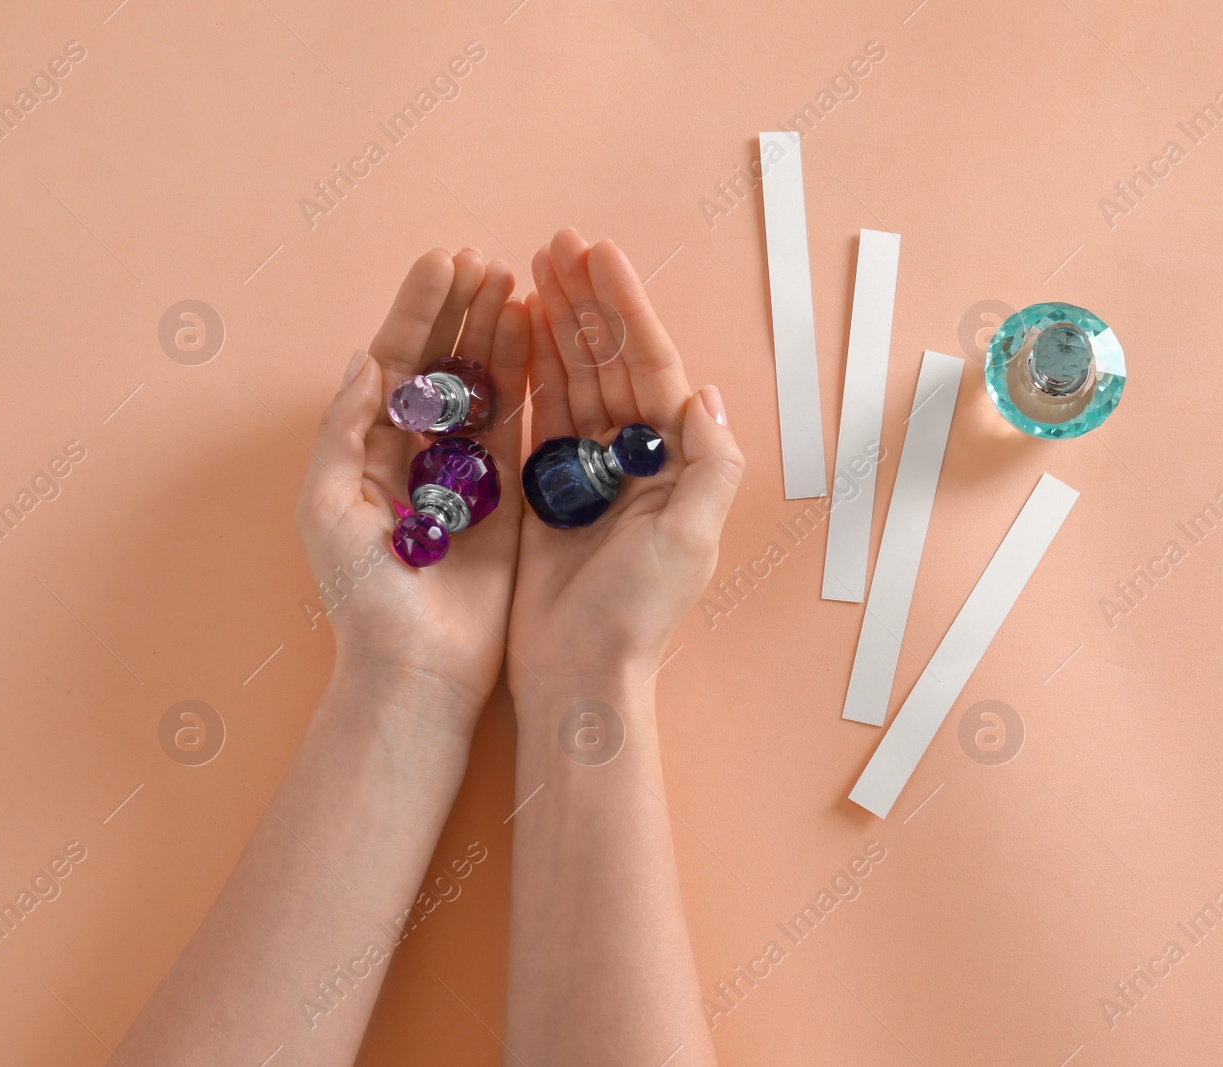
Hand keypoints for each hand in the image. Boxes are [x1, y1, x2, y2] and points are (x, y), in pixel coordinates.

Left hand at [296, 248, 529, 721]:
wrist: (417, 666)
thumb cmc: (361, 595)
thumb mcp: (329, 506)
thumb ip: (345, 431)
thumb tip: (367, 361)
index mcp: (370, 448)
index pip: (396, 361)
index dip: (418, 310)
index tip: (444, 261)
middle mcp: (421, 452)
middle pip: (444, 363)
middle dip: (463, 310)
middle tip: (488, 263)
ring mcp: (469, 473)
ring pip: (486, 386)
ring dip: (499, 335)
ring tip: (518, 286)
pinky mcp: (511, 497)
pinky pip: (522, 427)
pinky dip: (532, 382)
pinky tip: (541, 340)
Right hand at [508, 229, 743, 694]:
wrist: (579, 674)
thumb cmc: (638, 613)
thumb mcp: (691, 537)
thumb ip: (708, 462)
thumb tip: (706, 393)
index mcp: (673, 462)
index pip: (651, 367)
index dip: (626, 310)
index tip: (599, 255)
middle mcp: (634, 459)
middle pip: (610, 362)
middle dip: (586, 302)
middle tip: (556, 241)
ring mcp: (588, 472)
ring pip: (573, 380)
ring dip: (555, 324)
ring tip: (532, 267)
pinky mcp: (546, 490)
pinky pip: (538, 416)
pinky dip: (529, 371)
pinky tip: (514, 329)